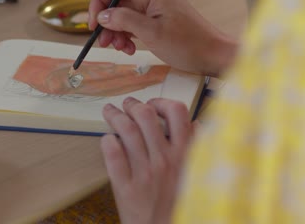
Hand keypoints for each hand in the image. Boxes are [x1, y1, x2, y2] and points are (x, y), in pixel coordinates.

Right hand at [89, 0, 237, 75]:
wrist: (214, 56)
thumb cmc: (189, 44)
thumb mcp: (151, 33)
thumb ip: (124, 20)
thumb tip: (102, 15)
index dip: (100, 1)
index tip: (94, 23)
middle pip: (118, 2)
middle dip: (107, 22)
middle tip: (104, 42)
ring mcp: (156, 10)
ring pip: (125, 16)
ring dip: (117, 32)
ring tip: (120, 49)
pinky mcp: (159, 22)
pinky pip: (136, 24)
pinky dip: (129, 36)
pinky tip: (130, 49)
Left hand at [101, 97, 195, 223]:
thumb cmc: (180, 202)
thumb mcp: (196, 173)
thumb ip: (197, 147)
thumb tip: (196, 123)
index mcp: (184, 154)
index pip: (176, 112)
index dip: (161, 102)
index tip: (153, 105)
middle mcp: (165, 160)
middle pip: (146, 116)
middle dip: (133, 105)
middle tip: (127, 105)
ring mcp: (145, 173)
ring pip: (126, 131)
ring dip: (115, 116)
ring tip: (110, 112)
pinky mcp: (126, 187)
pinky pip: (113, 155)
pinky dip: (107, 141)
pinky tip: (107, 138)